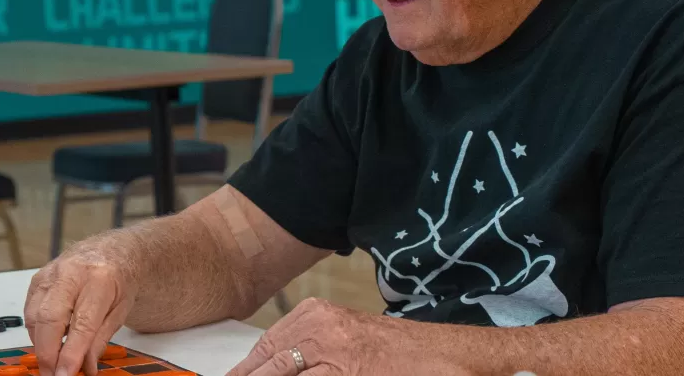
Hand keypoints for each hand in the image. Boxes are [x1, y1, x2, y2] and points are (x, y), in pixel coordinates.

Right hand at [23, 245, 136, 375]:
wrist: (110, 251)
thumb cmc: (118, 281)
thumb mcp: (120, 312)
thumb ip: (100, 340)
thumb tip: (84, 368)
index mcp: (100, 280)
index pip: (82, 325)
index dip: (71, 354)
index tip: (64, 375)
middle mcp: (71, 273)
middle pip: (50, 319)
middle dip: (47, 353)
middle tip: (51, 374)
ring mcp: (50, 273)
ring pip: (35, 316)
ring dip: (40, 344)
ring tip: (52, 360)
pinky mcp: (37, 278)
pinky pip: (30, 310)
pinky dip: (36, 331)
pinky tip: (48, 340)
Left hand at [225, 298, 462, 375]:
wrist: (438, 355)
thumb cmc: (391, 349)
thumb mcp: (341, 336)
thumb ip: (307, 347)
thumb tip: (271, 366)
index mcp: (314, 314)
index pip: (266, 345)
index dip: (246, 369)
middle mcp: (320, 326)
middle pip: (268, 361)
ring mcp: (333, 350)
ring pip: (281, 373)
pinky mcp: (346, 371)